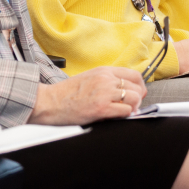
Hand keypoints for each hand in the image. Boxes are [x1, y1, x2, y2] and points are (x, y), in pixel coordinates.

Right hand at [28, 67, 145, 124]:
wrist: (49, 102)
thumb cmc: (65, 93)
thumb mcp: (89, 78)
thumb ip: (106, 81)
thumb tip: (123, 90)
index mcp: (103, 71)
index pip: (134, 74)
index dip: (139, 86)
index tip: (138, 93)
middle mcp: (106, 79)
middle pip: (137, 86)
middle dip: (138, 98)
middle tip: (132, 106)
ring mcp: (104, 93)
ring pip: (135, 98)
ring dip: (133, 107)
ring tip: (124, 112)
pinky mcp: (102, 108)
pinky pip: (126, 111)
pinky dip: (125, 116)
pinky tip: (117, 117)